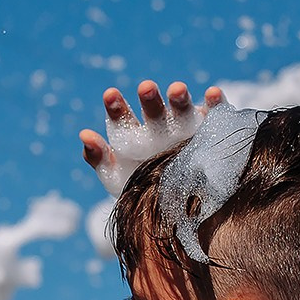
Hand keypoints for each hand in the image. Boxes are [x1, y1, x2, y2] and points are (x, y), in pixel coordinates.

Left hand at [79, 79, 224, 195]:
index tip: (110, 95)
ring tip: (177, 89)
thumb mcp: (116, 178)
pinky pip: (215, 117)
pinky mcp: (211, 132)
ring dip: (181, 100)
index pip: (124, 119)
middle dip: (150, 100)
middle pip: (154, 111)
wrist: (177, 212)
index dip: (117, 108)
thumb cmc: (141, 190)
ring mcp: (187, 129)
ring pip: (184, 111)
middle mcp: (161, 128)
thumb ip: (99, 158)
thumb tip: (84, 135)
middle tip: (146, 87)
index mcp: (135, 135)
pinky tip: (213, 93)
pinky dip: (214, 104)